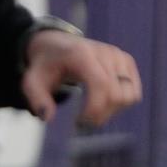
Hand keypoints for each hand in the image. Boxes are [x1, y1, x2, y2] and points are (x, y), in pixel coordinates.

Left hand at [22, 27, 141, 130]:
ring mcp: (118, 56)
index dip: (95, 109)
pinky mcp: (126, 61)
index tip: (79, 121)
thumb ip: (37, 100)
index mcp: (82, 55)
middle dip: (101, 115)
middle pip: (116, 95)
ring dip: (112, 111)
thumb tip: (48, 118)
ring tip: (93, 110)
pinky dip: (121, 103)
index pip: (101, 85)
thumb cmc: (45, 66)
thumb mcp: (32, 81)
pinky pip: (134, 92)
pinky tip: (103, 102)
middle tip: (82, 120)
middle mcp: (104, 52)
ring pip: (129, 96)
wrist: (56, 44)